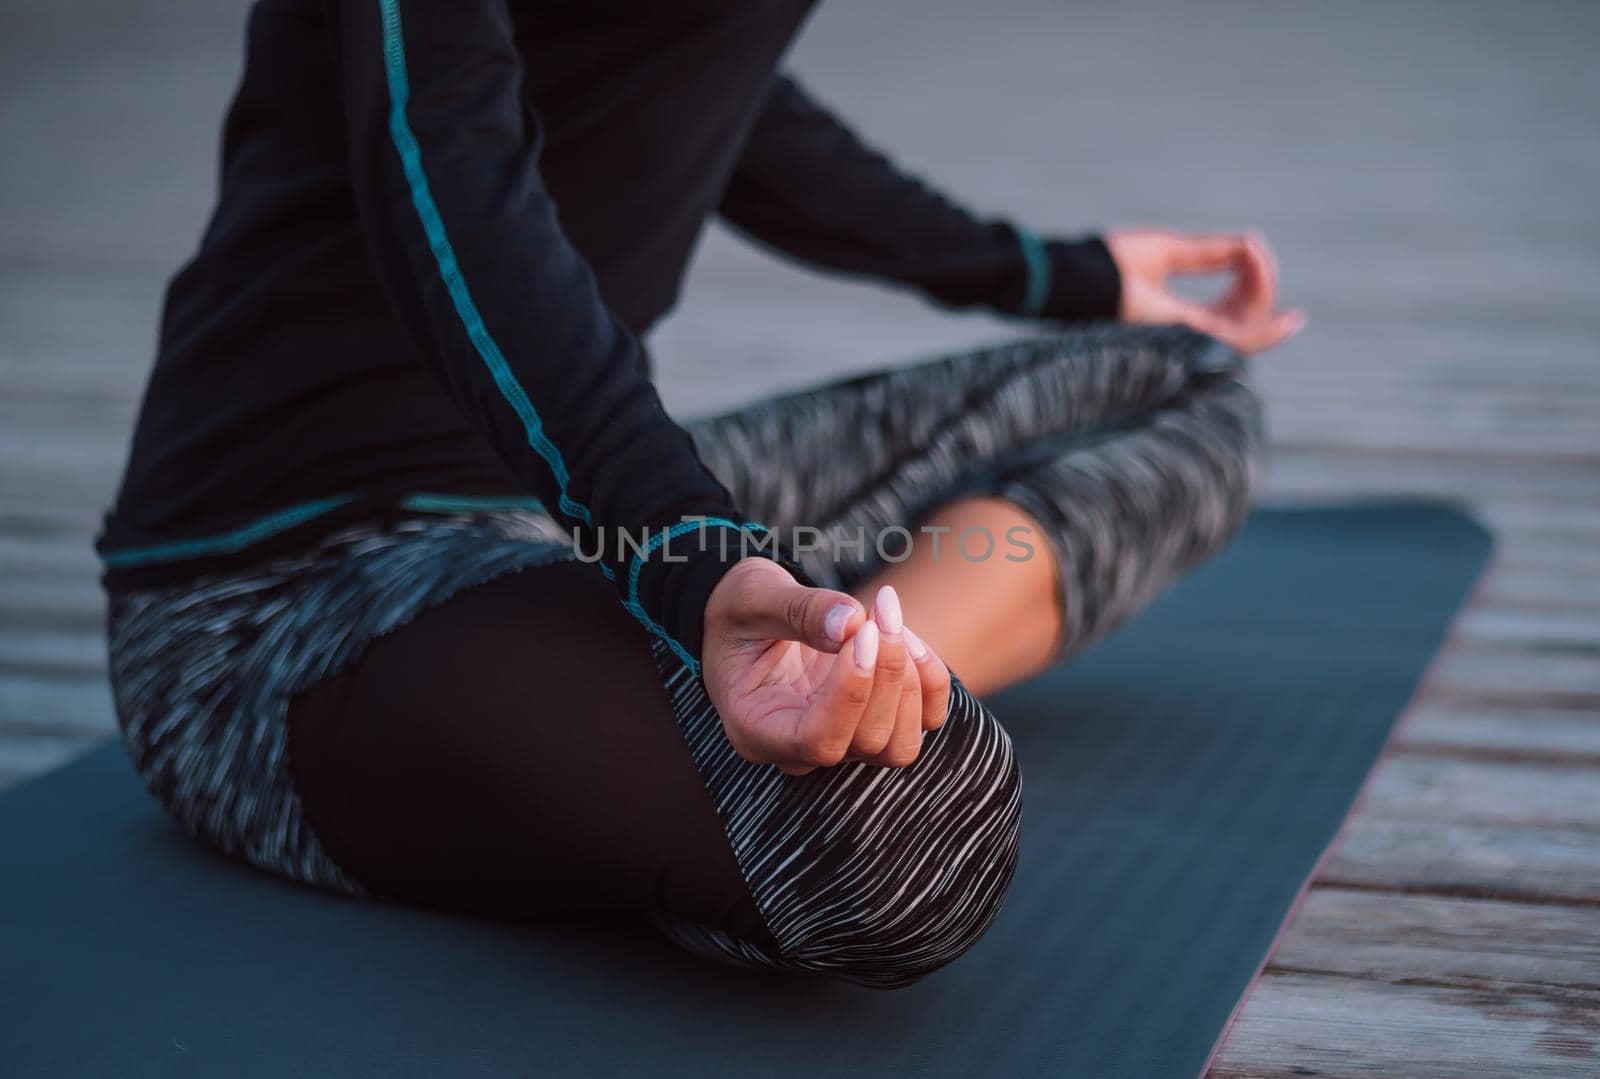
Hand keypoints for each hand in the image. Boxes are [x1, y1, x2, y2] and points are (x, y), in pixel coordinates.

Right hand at [702, 559, 951, 774]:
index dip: (851, 693)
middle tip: (880, 609)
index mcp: (756, 727)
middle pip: (867, 740)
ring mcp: (843, 740)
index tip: (863, 632)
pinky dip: (930, 681)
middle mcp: (800, 748)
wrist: (752, 614)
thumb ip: (797, 610)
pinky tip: (906, 635)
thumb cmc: (741, 608)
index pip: (817, 741)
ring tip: (889, 617)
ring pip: (899, 743)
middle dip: (887, 672)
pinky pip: (923, 721)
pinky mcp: (875, 721)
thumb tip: (851, 623)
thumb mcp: (754, 596)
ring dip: (911, 678)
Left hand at [1105, 228, 1305, 353]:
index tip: (1254, 246)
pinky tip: (1263, 271)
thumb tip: (1250, 245)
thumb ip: (1211, 252)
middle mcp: (1187, 333)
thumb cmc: (1111, 265)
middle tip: (1263, 256)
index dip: (1251, 283)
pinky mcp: (1187, 335)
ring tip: (1263, 260)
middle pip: (1243, 323)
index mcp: (1179, 316)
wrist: (1080, 277)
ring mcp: (1188, 338)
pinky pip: (1239, 332)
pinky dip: (1256, 300)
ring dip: (1263, 293)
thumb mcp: (1169, 250)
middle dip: (1262, 289)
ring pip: (1247, 331)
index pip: (1229, 312)